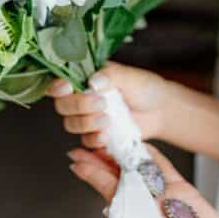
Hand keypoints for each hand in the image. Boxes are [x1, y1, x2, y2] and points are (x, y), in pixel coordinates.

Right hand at [46, 60, 168, 148]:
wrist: (160, 111)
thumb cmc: (145, 88)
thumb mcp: (131, 77)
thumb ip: (112, 76)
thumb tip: (93, 81)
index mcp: (87, 78)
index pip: (61, 82)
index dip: (57, 86)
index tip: (66, 88)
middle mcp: (82, 98)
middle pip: (62, 105)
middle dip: (78, 105)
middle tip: (101, 103)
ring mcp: (88, 117)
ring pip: (71, 124)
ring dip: (86, 123)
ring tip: (108, 120)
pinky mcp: (96, 135)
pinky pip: (85, 141)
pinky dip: (93, 139)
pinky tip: (106, 135)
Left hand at [67, 142, 218, 217]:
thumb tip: (111, 209)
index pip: (109, 191)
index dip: (92, 175)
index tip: (75, 161)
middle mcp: (145, 205)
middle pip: (119, 176)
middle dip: (101, 160)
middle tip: (83, 143)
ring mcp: (163, 196)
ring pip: (139, 168)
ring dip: (123, 153)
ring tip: (107, 136)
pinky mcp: (181, 189)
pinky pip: (163, 166)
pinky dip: (152, 154)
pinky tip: (142, 143)